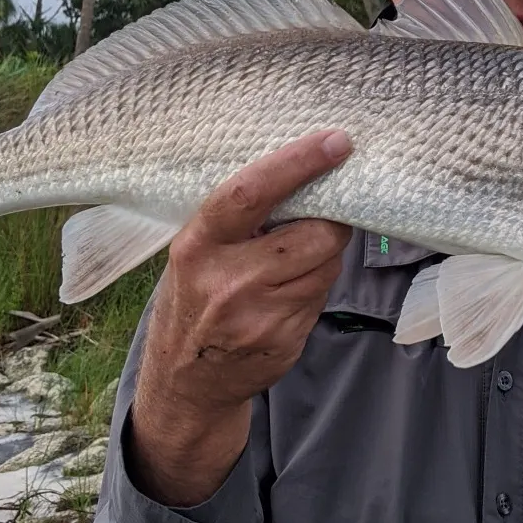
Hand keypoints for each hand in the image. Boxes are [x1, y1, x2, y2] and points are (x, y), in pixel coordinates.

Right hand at [128, 130, 352, 505]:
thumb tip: (305, 175)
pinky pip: (322, 297)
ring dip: (325, 256)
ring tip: (295, 260)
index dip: (299, 163)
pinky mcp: (283, 341)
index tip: (337, 142)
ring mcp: (258, 316)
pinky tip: (289, 294)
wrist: (186, 381)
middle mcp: (227, 281)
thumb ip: (239, 221)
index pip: (251, 193)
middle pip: (314, 234)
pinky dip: (317, 287)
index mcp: (198, 245)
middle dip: (330, 221)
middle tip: (323, 216)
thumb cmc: (194, 297)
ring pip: (327, 265)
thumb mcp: (196, 252)